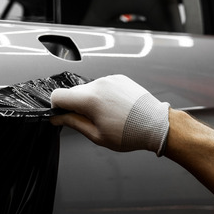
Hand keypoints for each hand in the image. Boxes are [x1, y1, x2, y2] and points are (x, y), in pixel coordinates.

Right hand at [50, 74, 169, 154]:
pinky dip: (103, 95)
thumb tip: (57, 118)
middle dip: (76, 105)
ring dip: (91, 100)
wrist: (156, 124)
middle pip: (73, 92)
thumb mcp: (96, 135)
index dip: (57, 108)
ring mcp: (109, 79)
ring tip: (107, 115)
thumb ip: (72, 123)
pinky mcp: (119, 78)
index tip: (64, 115)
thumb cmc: (130, 132)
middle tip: (91, 120)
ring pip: (88, 89)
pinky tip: (115, 108)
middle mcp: (98, 84)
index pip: (58, 96)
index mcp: (89, 99)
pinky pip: (102, 85)